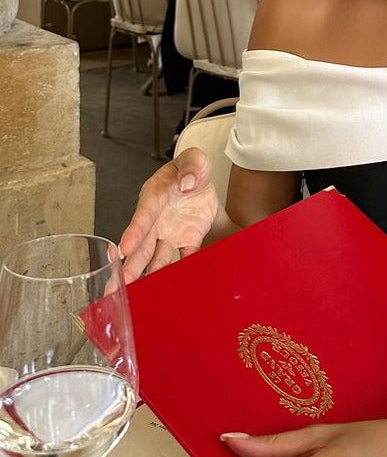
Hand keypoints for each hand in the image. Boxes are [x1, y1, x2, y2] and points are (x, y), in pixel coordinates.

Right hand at [118, 148, 219, 281]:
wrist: (203, 181)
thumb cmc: (191, 168)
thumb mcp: (194, 159)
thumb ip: (192, 167)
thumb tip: (188, 183)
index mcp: (154, 196)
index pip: (143, 215)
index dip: (133, 232)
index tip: (123, 249)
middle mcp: (156, 219)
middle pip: (140, 246)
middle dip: (128, 267)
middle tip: (114, 288)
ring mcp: (169, 233)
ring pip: (155, 258)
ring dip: (146, 276)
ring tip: (135, 297)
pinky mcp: (185, 241)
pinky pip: (184, 258)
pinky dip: (180, 273)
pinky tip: (175, 288)